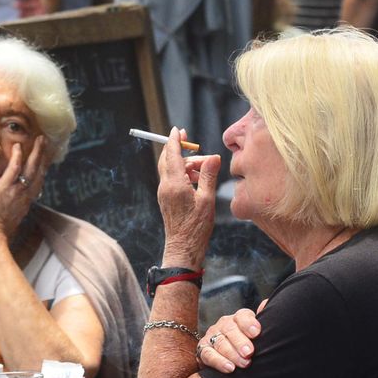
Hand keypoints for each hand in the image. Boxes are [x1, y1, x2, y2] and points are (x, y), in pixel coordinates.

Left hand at [0, 136, 48, 250]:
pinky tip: (18, 147)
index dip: (43, 168)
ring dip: (36, 152)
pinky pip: (14, 169)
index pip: (38, 181)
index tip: (47, 158)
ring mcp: (17, 190)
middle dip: (44, 156)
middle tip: (47, 142)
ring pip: (31, 168)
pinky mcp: (5, 187)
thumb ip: (17, 207)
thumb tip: (19, 204)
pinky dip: (17, 157)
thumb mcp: (12, 217)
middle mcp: (26, 194)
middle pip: (39, 171)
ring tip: (40, 139)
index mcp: (27, 201)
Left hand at [156, 127, 219, 269]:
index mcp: (175, 184)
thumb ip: (208, 175)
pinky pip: (172, 179)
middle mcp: (166, 186)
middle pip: (168, 159)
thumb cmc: (196, 227)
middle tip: (196, 148)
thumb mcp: (207, 199)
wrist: (183, 247)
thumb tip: (213, 157)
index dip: (175, 140)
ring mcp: (164, 193)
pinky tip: (197, 182)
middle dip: (181, 151)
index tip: (178, 130)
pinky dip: (184, 175)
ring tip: (204, 172)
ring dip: (186, 165)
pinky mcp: (166, 199)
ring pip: (172, 169)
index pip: (172, 155)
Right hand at [196, 302, 265, 373]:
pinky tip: (229, 368)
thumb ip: (263, 320)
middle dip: (240, 341)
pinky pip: (208, 355)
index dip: (249, 323)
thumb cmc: (247, 344)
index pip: (242, 316)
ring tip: (244, 363)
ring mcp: (212, 336)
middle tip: (249, 352)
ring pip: (220, 342)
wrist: (228, 357)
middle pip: (230, 329)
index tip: (257, 333)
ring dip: (232, 354)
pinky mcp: (203, 350)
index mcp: (238, 319)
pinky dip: (219, 362)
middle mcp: (224, 325)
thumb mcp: (256, 333)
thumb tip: (266, 304)